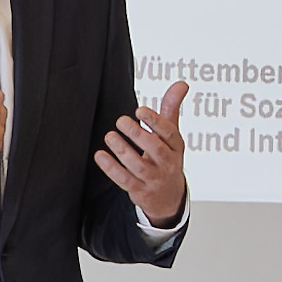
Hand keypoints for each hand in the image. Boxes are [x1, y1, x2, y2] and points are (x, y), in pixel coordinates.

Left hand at [96, 80, 190, 231]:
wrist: (169, 197)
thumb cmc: (167, 159)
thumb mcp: (171, 135)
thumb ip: (171, 108)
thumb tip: (181, 84)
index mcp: (176, 147)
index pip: (169, 133)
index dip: (155, 121)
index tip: (140, 110)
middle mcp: (167, 163)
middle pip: (156, 150)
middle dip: (138, 135)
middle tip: (121, 121)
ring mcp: (154, 179)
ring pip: (138, 166)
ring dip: (123, 150)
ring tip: (110, 136)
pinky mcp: (140, 191)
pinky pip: (125, 180)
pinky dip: (112, 168)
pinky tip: (100, 156)